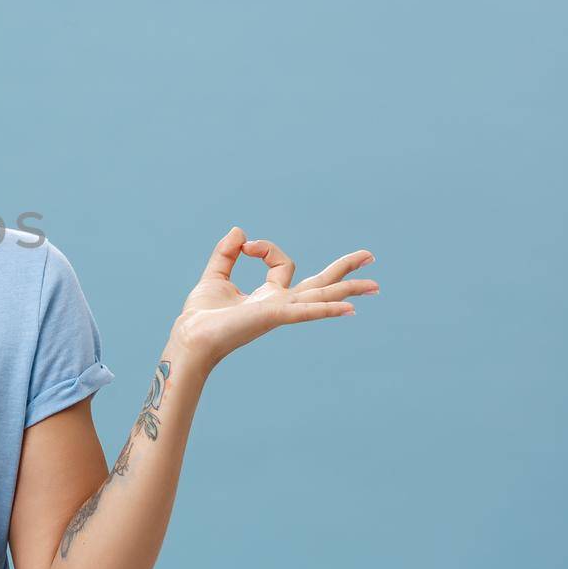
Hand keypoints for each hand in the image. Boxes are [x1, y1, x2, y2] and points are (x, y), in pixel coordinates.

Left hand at [168, 226, 377, 370]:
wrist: (192, 336)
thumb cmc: (202, 316)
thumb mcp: (215, 276)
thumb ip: (226, 253)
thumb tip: (240, 231)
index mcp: (269, 296)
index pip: (283, 264)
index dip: (266, 248)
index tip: (245, 246)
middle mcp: (280, 304)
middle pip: (320, 284)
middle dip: (344, 270)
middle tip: (370, 256)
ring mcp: (281, 311)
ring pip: (321, 296)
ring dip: (348, 289)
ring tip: (376, 285)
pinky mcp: (274, 316)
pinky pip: (306, 311)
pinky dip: (327, 310)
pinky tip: (350, 310)